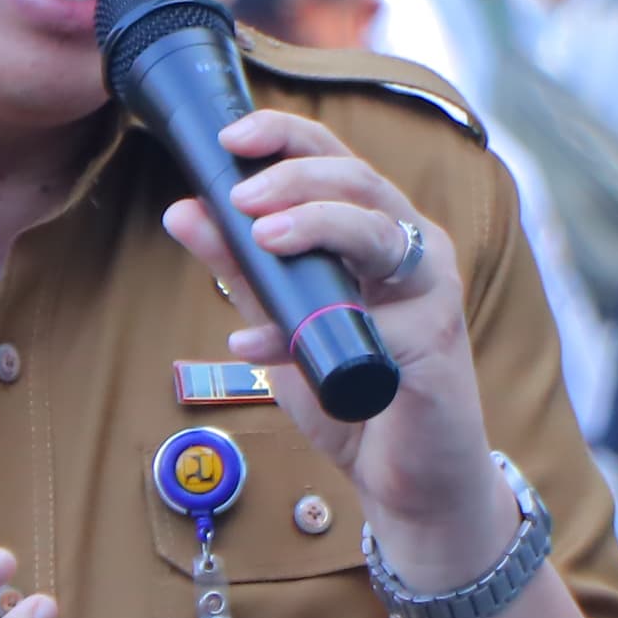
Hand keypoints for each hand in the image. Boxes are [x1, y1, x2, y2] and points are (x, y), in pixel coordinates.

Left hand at [159, 111, 510, 586]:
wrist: (408, 480)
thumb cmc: (353, 395)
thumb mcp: (281, 321)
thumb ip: (240, 268)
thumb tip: (182, 210)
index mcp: (377, 230)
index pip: (334, 159)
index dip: (286, 137)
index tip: (231, 138)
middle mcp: (412, 247)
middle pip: (359, 179)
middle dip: (294, 177)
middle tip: (239, 195)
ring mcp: (430, 290)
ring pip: (382, 228)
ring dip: (319, 222)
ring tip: (263, 234)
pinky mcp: (435, 340)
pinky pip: (375, 316)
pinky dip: (309, 328)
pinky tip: (260, 344)